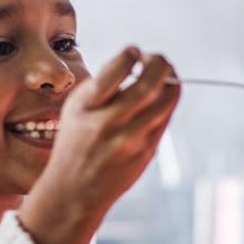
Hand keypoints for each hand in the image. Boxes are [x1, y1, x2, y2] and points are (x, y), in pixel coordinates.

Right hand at [19, 46, 180, 243]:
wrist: (74, 190)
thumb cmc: (75, 141)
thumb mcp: (75, 109)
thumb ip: (103, 85)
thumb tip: (138, 61)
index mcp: (85, 107)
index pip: (115, 71)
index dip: (130, 54)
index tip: (133, 52)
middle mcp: (108, 123)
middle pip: (149, 83)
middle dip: (159, 62)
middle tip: (156, 59)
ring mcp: (130, 140)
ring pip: (166, 99)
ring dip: (169, 81)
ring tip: (162, 76)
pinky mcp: (146, 152)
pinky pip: (165, 117)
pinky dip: (165, 102)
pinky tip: (156, 99)